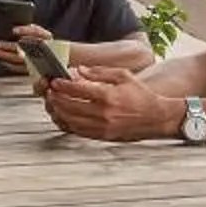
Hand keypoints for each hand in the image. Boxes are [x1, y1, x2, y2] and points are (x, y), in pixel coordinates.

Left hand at [0, 24, 49, 67]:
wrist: (52, 60)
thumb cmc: (43, 43)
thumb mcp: (40, 34)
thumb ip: (29, 29)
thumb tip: (13, 26)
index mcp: (46, 37)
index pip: (36, 32)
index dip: (25, 30)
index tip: (14, 30)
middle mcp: (43, 49)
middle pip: (24, 47)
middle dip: (9, 45)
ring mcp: (38, 61)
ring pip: (20, 58)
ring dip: (5, 55)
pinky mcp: (33, 70)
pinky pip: (19, 68)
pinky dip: (9, 64)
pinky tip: (1, 60)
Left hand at [43, 67, 181, 142]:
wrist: (156, 117)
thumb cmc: (141, 95)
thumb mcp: (123, 76)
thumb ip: (100, 72)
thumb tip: (80, 70)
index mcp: (108, 95)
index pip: (77, 89)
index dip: (62, 85)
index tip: (54, 81)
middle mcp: (103, 112)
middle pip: (70, 105)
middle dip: (56, 98)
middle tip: (49, 92)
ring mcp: (102, 127)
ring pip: (71, 120)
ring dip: (58, 112)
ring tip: (53, 104)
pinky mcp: (103, 136)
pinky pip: (79, 131)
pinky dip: (68, 124)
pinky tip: (63, 116)